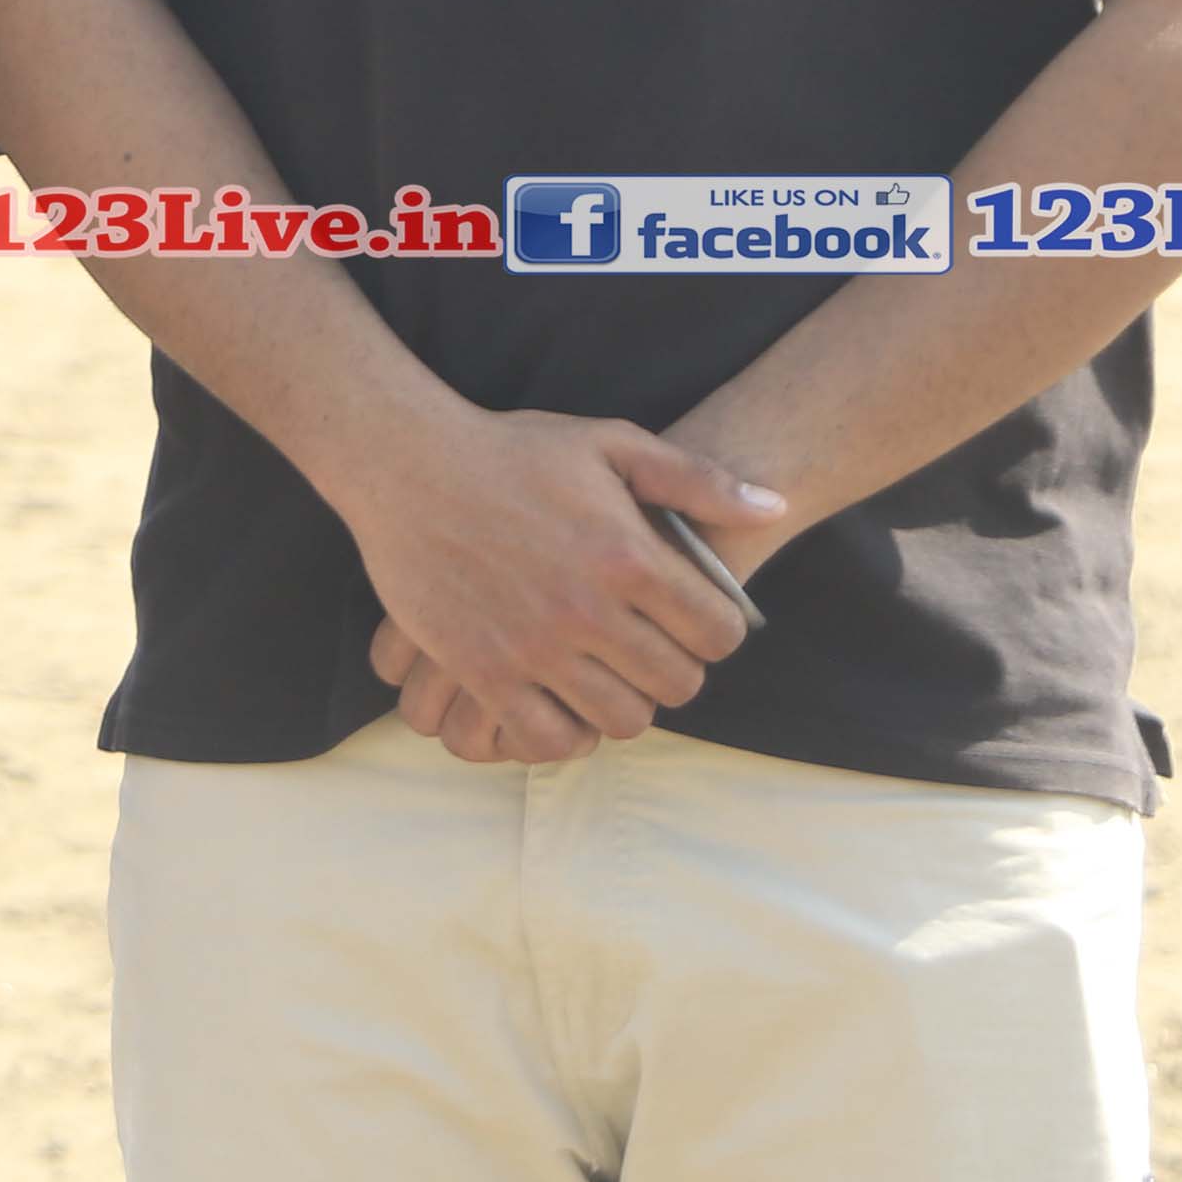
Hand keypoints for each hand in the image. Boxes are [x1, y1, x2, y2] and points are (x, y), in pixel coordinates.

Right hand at [336, 396, 774, 766]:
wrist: (407, 465)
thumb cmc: (513, 451)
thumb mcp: (610, 443)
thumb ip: (697, 480)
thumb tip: (774, 508)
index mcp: (628, 555)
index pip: (719, 633)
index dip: (719, 631)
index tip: (696, 621)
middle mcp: (587, 609)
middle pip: (677, 686)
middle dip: (677, 671)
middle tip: (653, 650)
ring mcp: (533, 647)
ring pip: (621, 721)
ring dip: (627, 705)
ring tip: (610, 677)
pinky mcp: (483, 671)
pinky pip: (548, 739)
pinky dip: (566, 733)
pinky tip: (562, 702)